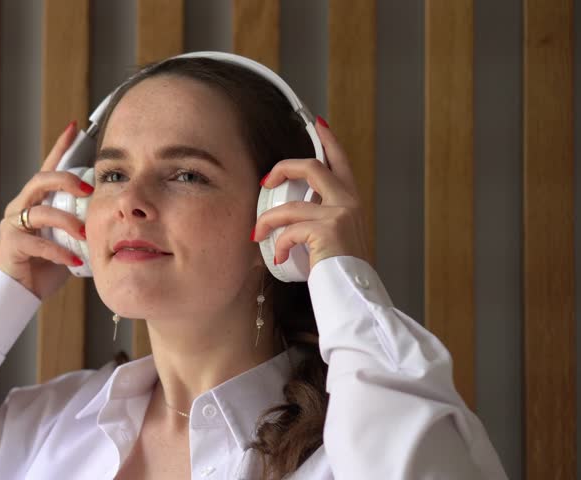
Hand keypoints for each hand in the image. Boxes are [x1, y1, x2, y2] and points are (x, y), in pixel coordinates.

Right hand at [0, 121, 93, 298]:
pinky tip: (75, 260)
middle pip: (40, 180)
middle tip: (88, 190)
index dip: (60, 147)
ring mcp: (13, 224)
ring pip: (40, 211)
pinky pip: (37, 243)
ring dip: (66, 221)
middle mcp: (21, 206)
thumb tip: (108, 212)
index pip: (48, 167)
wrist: (20, 292)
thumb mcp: (67, 238)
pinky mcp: (11, 244)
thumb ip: (80, 221)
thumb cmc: (45, 264)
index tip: (74, 127)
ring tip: (83, 233)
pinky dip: (59, 253)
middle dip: (65, 180)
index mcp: (36, 201)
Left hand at [252, 117, 370, 271]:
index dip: (328, 140)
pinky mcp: (328, 230)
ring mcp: (340, 214)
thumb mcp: (336, 238)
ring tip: (259, 234)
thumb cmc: (341, 271)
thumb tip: (290, 210)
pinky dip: (280, 244)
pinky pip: (290, 230)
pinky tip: (280, 257)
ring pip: (290, 205)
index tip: (317, 123)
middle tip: (266, 182)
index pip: (340, 162)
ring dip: (268, 220)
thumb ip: (321, 218)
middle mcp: (349, 203)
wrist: (355, 295)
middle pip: (312, 166)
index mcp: (351, 202)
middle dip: (283, 169)